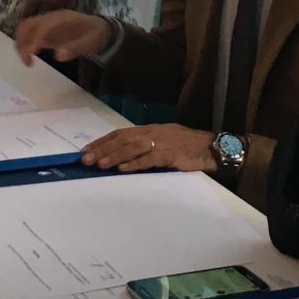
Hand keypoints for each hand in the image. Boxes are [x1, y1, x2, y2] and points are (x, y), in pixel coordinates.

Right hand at [12, 10, 111, 62]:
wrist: (100, 29)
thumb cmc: (95, 36)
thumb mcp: (90, 43)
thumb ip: (75, 48)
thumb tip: (58, 55)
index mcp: (62, 19)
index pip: (42, 26)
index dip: (34, 38)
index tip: (32, 54)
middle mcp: (51, 19)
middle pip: (28, 25)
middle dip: (22, 42)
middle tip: (27, 61)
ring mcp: (47, 24)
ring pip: (25, 28)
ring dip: (21, 43)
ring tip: (27, 61)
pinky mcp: (46, 31)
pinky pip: (29, 33)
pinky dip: (25, 45)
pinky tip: (30, 58)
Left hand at [13, 0, 83, 17]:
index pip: (28, 11)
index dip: (25, 16)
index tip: (24, 19)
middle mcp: (46, 2)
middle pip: (41, 14)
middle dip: (38, 16)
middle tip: (37, 17)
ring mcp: (59, 0)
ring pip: (54, 12)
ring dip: (51, 14)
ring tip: (50, 15)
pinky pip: (67, 7)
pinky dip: (64, 9)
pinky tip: (64, 8)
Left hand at [80, 123, 218, 173]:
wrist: (211, 147)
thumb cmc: (187, 146)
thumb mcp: (163, 140)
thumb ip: (145, 145)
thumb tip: (123, 155)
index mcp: (149, 129)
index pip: (120, 133)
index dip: (102, 141)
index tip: (86, 150)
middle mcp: (153, 133)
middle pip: (123, 139)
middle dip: (103, 149)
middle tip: (86, 159)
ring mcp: (162, 142)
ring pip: (133, 147)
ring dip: (115, 156)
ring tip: (100, 164)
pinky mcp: (171, 155)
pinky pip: (150, 159)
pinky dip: (136, 164)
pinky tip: (124, 169)